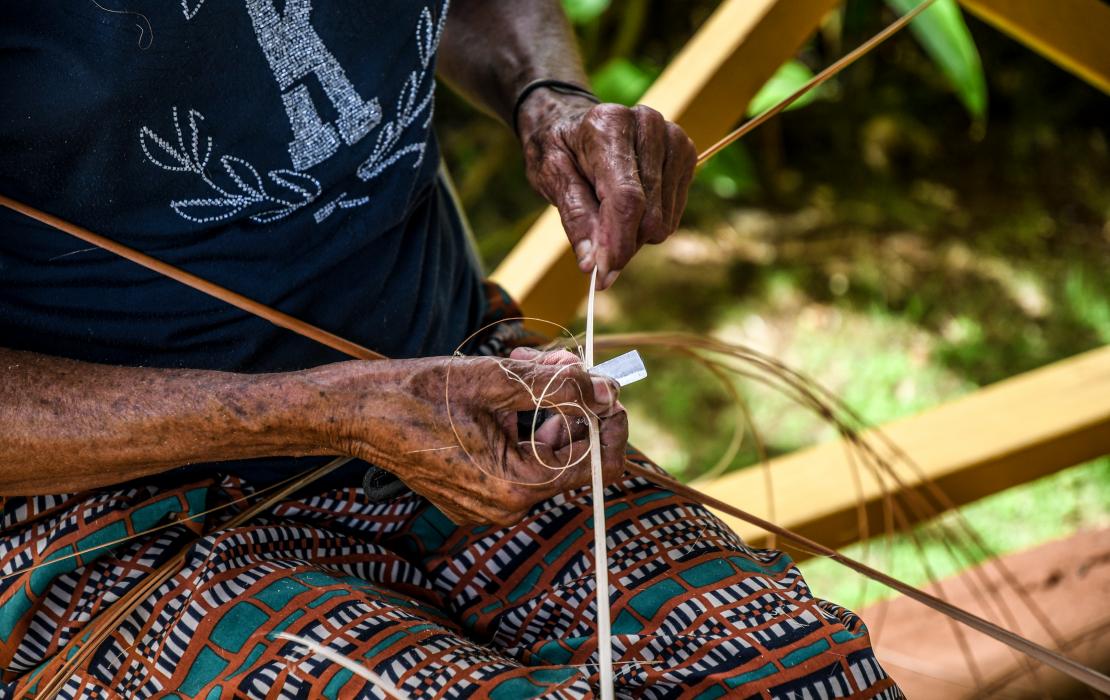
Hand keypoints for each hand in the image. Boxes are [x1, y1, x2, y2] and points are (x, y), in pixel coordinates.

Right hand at [307, 349, 627, 524]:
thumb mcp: (498, 379)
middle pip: (572, 456)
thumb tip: (606, 388)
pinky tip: (508, 392)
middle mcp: (507, 506)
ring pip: (546, 453)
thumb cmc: (421, 394)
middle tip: (560, 363)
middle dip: (574, 406)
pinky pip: (520, 460)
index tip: (607, 389)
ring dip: (549, 408)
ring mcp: (490, 504)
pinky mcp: (477, 494)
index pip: (596, 465)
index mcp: (516, 485)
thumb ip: (559, 387)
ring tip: (528, 367)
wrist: (361, 413)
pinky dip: (524, 424)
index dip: (611, 424)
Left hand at [518, 91, 697, 288]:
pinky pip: (672, 215)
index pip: (626, 198)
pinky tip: (630, 203)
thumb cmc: (560, 149)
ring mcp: (674, 139)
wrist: (577, 121)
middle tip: (593, 245)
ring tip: (607, 210)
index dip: (617, 242)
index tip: (602, 276)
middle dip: (619, 241)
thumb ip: (575, 218)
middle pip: (647, 214)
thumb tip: (593, 264)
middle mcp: (648, 125)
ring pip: (662, 220)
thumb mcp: (550, 177)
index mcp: (609, 125)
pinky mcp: (687, 155)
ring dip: (633, 232)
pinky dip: (648, 222)